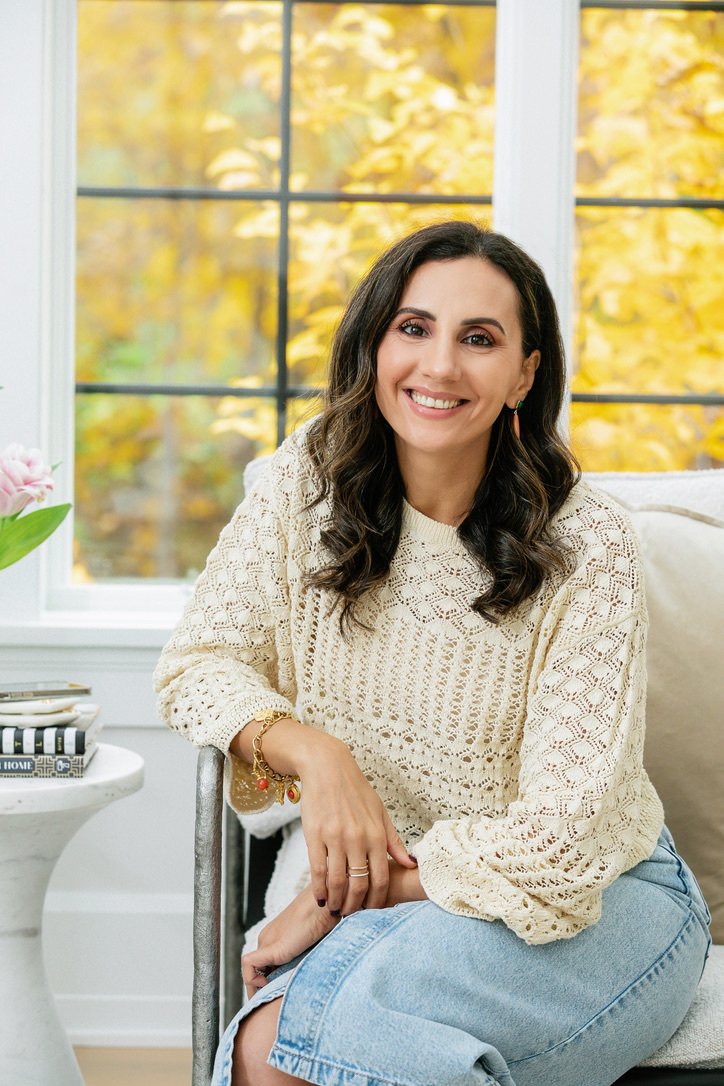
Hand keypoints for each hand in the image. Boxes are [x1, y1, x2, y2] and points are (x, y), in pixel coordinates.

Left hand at [241, 887, 338, 997]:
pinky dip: (253, 982)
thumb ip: (304, 957)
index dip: (265, 984)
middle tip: (270, 1006)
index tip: (274, 998)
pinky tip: (270, 989)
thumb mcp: (313, 943)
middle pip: (256, 970)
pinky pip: (248, 966)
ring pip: (250, 970)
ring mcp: (268, 941)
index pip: (262, 965)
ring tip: (270, 1002)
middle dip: (261, 990)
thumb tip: (307, 978)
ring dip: (258, 989)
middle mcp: (267, 939)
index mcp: (276, 937)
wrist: (327, 904)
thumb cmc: (326, 920)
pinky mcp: (274, 948)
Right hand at [297, 734, 416, 916]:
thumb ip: (394, 840)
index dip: (377, 900)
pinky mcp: (315, 836)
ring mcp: (335, 838)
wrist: (328, 768)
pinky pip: (318, 870)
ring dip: (337, 902)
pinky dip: (320, 889)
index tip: (373, 910)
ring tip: (336, 911)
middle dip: (356, 906)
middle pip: (359, 885)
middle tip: (352, 916)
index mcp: (376, 835)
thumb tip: (410, 864)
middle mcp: (358, 839)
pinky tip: (321, 898)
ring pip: (338, 881)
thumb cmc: (356, 790)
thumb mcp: (380, 812)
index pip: (381, 878)